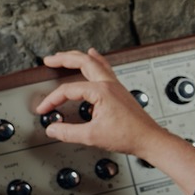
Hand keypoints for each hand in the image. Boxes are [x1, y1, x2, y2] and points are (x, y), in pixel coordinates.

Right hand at [35, 48, 166, 158]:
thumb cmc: (129, 136)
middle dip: (64, 59)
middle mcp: (109, 84)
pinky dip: (96, 61)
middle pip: (83, 62)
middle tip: (49, 60)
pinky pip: (105, 69)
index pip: (68, 90)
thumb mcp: (92, 136)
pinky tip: (94, 57)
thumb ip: (68, 132)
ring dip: (78, 57)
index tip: (44, 110)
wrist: (149, 139)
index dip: (52, 100)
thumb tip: (52, 129)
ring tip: (65, 55)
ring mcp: (116, 86)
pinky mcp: (120, 91)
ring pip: (94, 62)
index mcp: (101, 91)